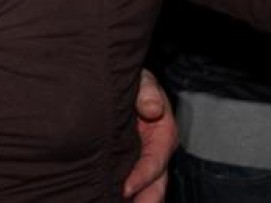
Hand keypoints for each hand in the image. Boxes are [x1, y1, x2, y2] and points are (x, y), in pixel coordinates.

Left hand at [123, 69, 173, 199]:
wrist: (124, 82)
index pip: (155, 162)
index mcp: (164, 134)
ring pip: (143, 187)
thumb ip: (148, 91)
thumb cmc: (137, 82)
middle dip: (145, 200)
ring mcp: (142, 158)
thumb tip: (152, 109)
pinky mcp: (128, 161)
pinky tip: (106, 197)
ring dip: (135, 199)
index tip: (126, 189)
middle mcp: (156, 151)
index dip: (143, 177)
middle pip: (154, 183)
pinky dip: (120, 192)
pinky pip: (127, 179)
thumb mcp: (144, 80)